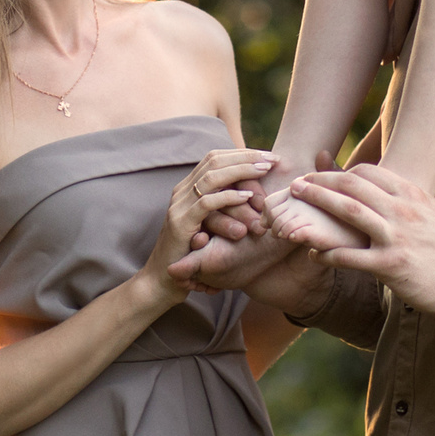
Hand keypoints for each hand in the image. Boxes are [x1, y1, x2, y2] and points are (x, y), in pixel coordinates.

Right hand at [144, 149, 272, 300]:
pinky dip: (228, 197)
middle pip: (214, 161)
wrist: (162, 281)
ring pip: (212, 178)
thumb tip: (253, 194)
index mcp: (188, 188)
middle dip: (245, 157)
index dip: (241, 154)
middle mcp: (182, 191)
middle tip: (272, 158)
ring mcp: (179, 205)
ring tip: (264, 171)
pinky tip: (247, 197)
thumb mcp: (210, 225)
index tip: (268, 155)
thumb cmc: (192, 254)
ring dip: (241, 171)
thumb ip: (223, 208)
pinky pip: (206, 203)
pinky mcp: (181, 223)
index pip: (215, 158)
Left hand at [284, 164, 434, 317]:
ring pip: (347, 212)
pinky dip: (327, 252)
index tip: (324, 177)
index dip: (342, 172)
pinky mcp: (388, 265)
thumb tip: (396, 180)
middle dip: (321, 181)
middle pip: (352, 186)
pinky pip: (348, 255)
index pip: (369, 172)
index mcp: (412, 194)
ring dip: (318, 204)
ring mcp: (394, 237)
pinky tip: (313, 252)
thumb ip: (414, 194)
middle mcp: (402, 211)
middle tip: (298, 183)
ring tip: (296, 202)